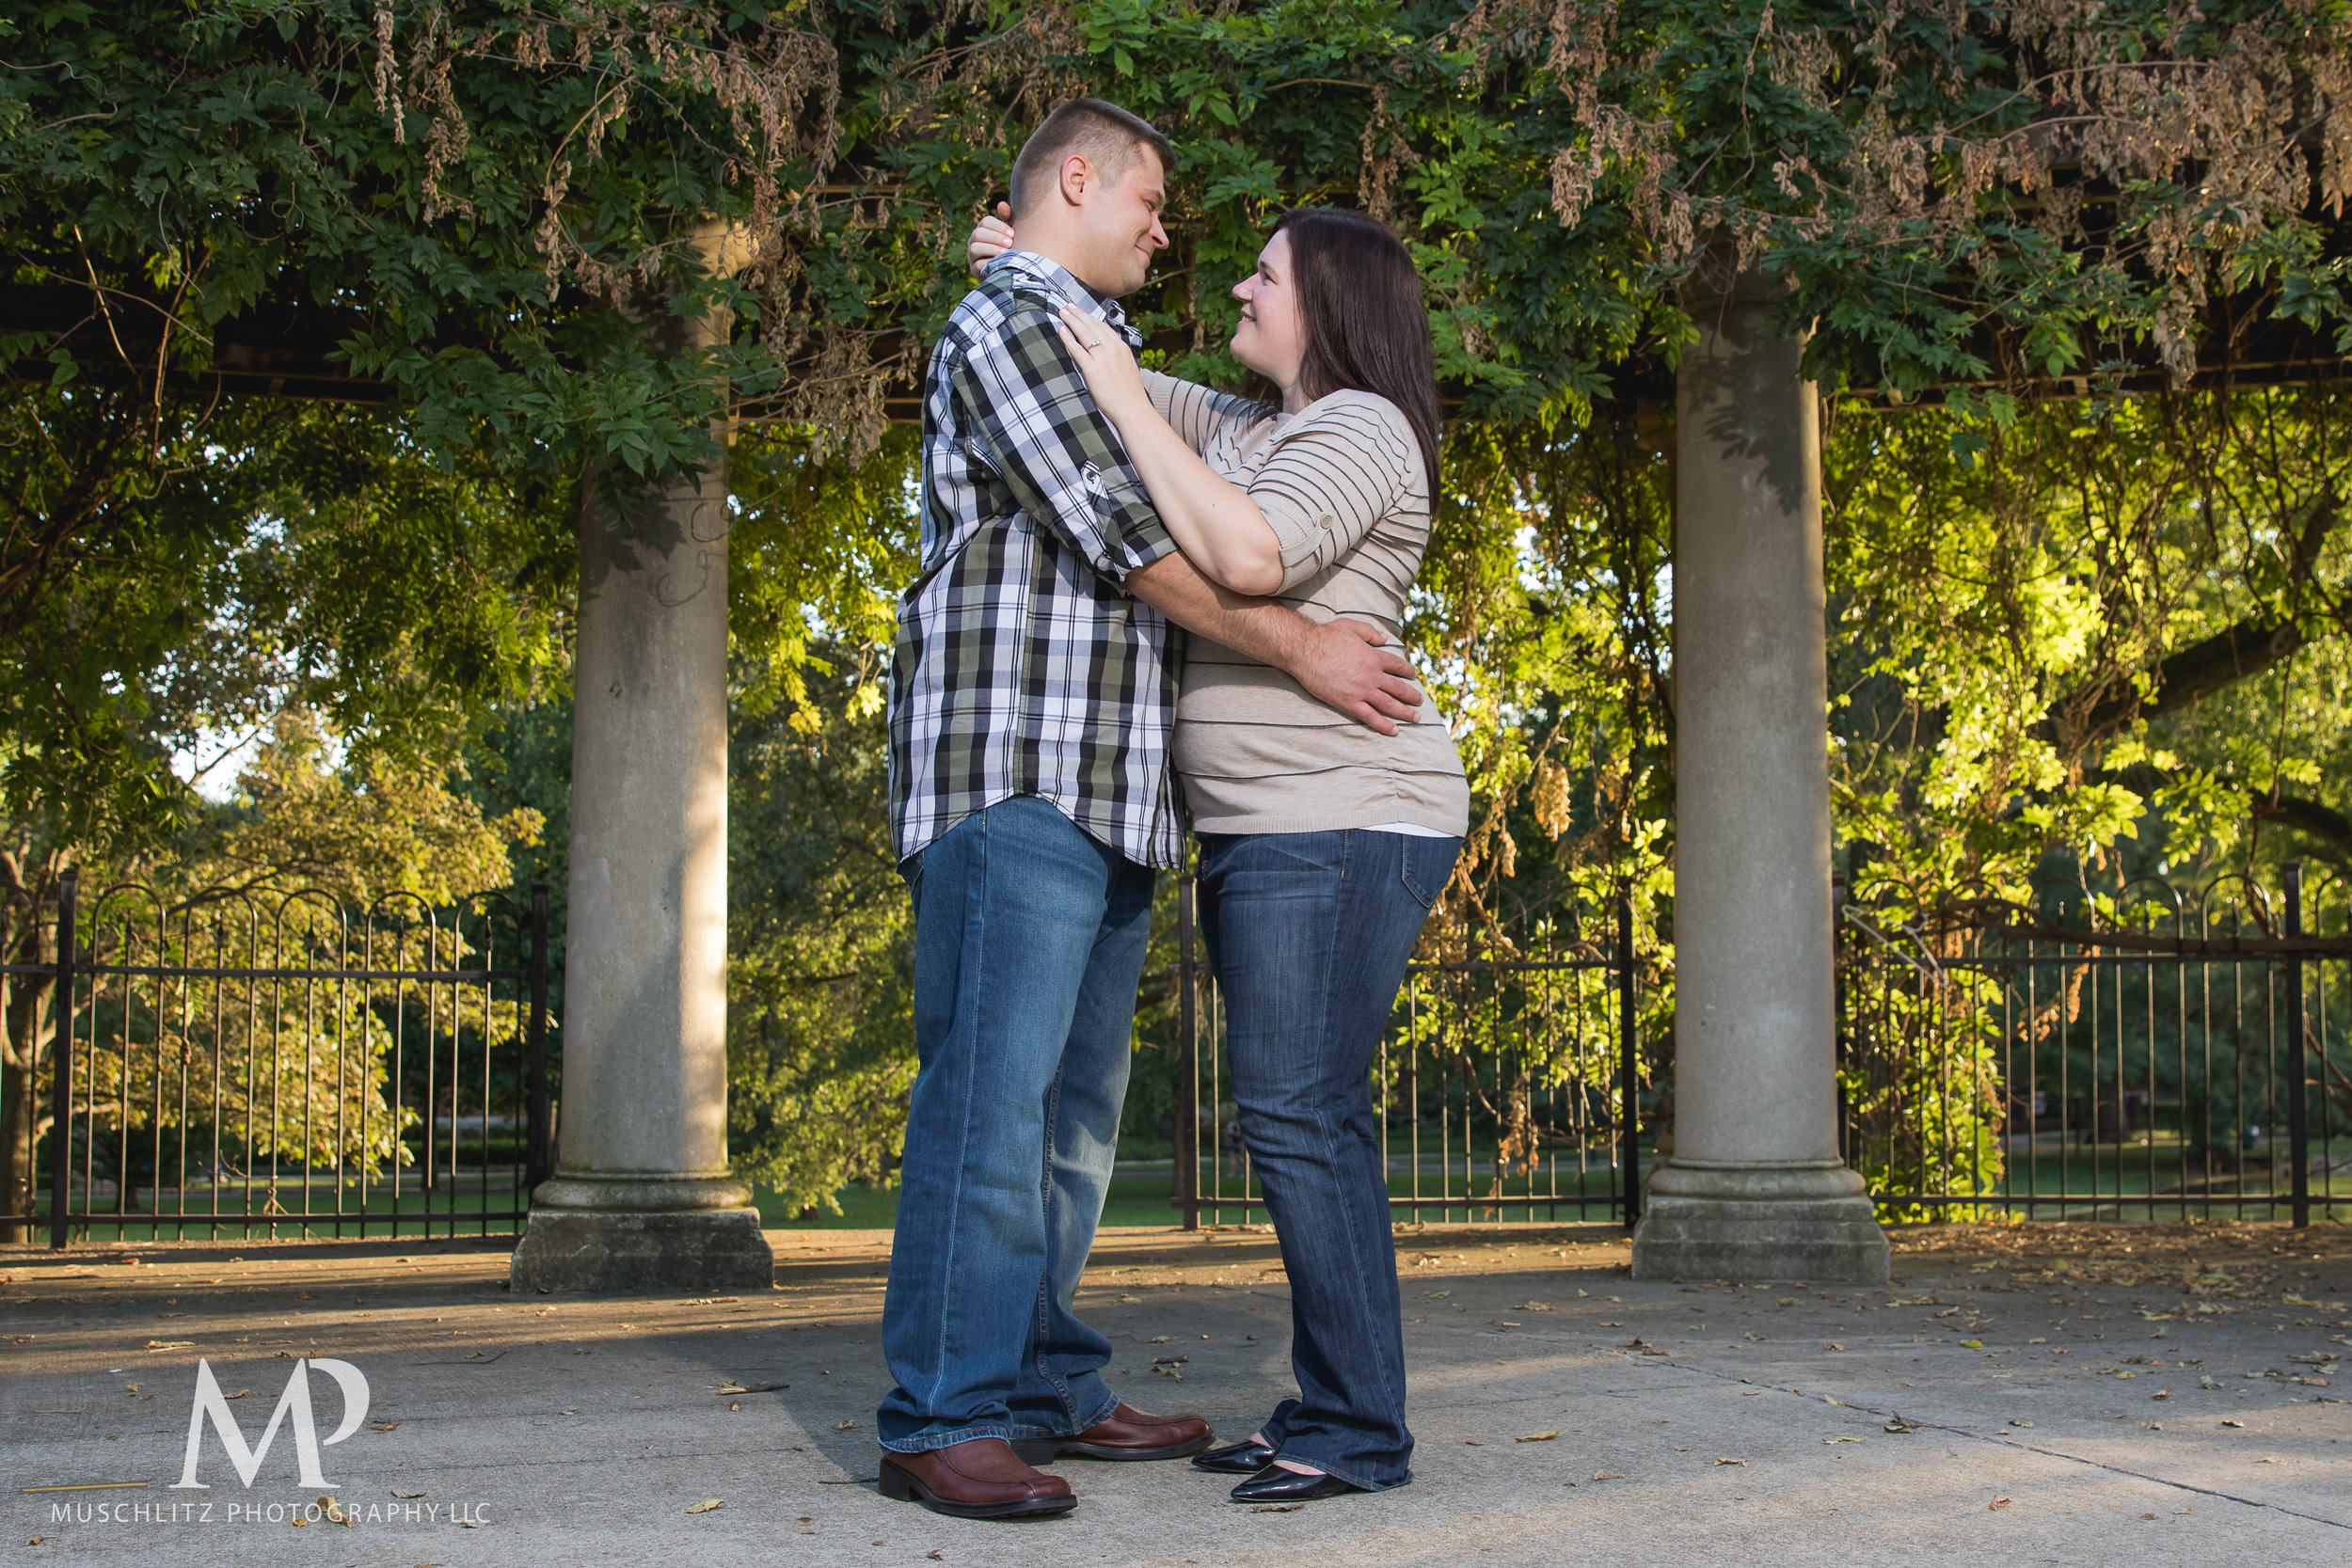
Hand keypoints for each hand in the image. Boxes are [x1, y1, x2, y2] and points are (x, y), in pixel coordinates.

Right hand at [968, 201, 1014, 274]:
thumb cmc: (1012, 248)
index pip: (985, 222)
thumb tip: (1001, 204)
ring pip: (974, 248)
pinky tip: (1001, 263)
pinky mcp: (975, 271)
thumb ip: (1008, 218)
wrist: (1013, 270)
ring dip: (991, 248)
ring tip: (1006, 252)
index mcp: (983, 229)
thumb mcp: (1011, 233)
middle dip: (995, 237)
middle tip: (1010, 243)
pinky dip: (989, 263)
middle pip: (978, 233)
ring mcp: (972, 256)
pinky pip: (978, 265)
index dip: (999, 226)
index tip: (1012, 233)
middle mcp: (974, 241)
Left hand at [1054, 302, 1148, 420]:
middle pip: (1093, 326)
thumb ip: (1118, 358)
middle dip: (1079, 314)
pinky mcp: (1092, 370)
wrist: (1133, 409)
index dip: (1091, 318)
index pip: (1104, 327)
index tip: (1082, 312)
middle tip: (1067, 306)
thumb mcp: (1128, 369)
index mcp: (1122, 348)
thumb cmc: (1130, 394)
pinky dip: (1068, 339)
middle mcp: (1113, 349)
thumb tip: (1109, 354)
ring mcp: (1102, 359)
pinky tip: (1061, 330)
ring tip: (1062, 313)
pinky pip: (1077, 350)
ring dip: (1072, 321)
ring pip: (1084, 333)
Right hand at [1289, 618, 1423, 735]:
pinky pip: (1370, 717)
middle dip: (1412, 696)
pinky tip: (1394, 730)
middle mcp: (1372, 675)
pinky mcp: (1348, 703)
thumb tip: (1384, 638)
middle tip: (1420, 702)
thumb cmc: (1326, 636)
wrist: (1305, 651)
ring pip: (1389, 705)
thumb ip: (1370, 632)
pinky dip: (1383, 725)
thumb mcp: (1351, 626)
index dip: (1408, 671)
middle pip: (1399, 688)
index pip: (1398, 665)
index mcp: (1374, 657)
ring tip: (1416, 718)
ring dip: (1405, 712)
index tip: (1414, 676)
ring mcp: (1361, 691)